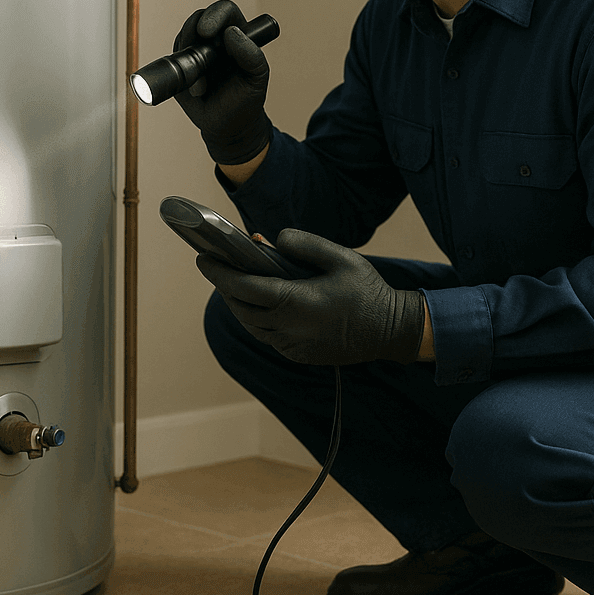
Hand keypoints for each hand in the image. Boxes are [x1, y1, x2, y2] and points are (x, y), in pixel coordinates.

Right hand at [172, 0, 270, 165]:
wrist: (227, 127)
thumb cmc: (245, 102)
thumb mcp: (256, 79)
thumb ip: (251, 55)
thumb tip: (231, 33)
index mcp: (238, 36)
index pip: (225, 12)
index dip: (216, 16)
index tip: (209, 32)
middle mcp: (216, 40)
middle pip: (200, 18)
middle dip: (193, 29)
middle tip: (196, 46)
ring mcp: (197, 52)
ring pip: (184, 37)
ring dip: (187, 55)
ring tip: (201, 84)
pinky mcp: (181, 66)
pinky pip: (173, 57)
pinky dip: (178, 68)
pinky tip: (192, 86)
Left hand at [196, 229, 424, 365]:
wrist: (390, 331)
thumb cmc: (367, 290)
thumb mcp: (341, 257)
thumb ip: (306, 245)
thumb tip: (273, 239)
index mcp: (298, 302)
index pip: (245, 288)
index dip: (220, 273)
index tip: (203, 258)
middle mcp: (290, 329)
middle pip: (241, 309)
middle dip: (224, 288)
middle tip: (214, 267)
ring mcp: (293, 346)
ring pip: (251, 326)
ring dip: (237, 305)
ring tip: (231, 283)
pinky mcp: (299, 355)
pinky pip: (267, 337)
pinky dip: (255, 320)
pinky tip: (257, 304)